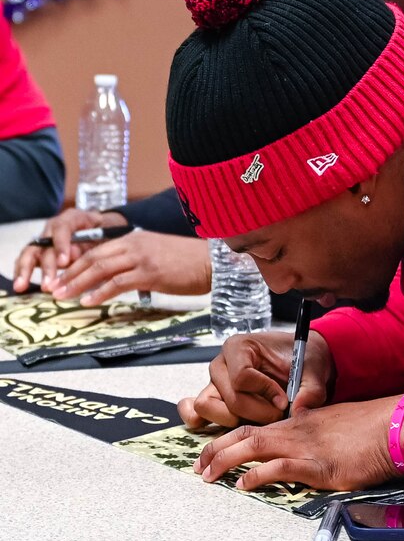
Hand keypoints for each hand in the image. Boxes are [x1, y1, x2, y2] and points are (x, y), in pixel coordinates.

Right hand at [13, 208, 124, 292]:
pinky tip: (19, 286)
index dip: (61, 245)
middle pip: (45, 245)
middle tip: (48, 284)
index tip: (64, 262)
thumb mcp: (105, 234)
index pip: (62, 228)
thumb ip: (90, 244)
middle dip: (46, 266)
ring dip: (26, 270)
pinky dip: (22, 272)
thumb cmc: (106, 231)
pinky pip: (27, 260)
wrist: (103, 228)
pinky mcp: (40, 251)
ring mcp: (45, 239)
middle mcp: (54, 227)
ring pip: (31, 252)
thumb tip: (72, 257)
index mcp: (72, 218)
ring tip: (22, 286)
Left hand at [50, 231, 210, 305]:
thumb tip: (121, 276)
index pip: (97, 250)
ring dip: (78, 284)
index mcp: (135, 238)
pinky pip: (118, 283)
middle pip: (93, 257)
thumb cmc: (190, 262)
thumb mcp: (159, 254)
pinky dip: (100, 292)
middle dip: (69, 274)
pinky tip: (89, 301)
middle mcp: (135, 244)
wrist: (213, 263)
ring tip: (62, 296)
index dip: (75, 265)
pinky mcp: (151, 273)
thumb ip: (138, 260)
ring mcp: (142, 258)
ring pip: (101, 269)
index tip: (62, 278)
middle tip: (52, 289)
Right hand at [178, 330, 335, 428]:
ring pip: (208, 408)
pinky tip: (229, 426)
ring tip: (261, 417)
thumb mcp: (314, 371)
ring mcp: (213, 382)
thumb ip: (310, 391)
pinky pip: (195, 413)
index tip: (284, 400)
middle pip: (229, 398)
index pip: (242, 378)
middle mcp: (221, 364)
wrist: (301, 362)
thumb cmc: (303, 360)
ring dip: (236, 420)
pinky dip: (207, 422)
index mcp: (240, 346)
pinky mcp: (213, 399)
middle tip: (278, 413)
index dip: (265, 394)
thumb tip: (298, 411)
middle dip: (257, 413)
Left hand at [193, 395, 403, 491]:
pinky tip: (244, 484)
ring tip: (209, 475)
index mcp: (301, 422)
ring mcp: (307, 447)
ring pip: (255, 447)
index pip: (255, 427)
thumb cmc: (371, 427)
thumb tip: (304, 443)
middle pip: (246, 435)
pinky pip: (281, 467)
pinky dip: (258, 475)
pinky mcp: (320, 465)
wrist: (394, 427)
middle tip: (198, 466)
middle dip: (217, 449)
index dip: (229, 439)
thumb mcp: (336, 425)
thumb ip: (315, 433)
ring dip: (227, 460)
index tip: (212, 451)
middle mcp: (298, 431)